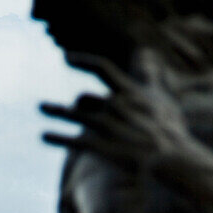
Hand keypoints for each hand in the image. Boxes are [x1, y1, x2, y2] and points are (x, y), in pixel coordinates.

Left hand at [41, 49, 190, 166]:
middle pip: (84, 99)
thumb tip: (144, 55)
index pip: (102, 68)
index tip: (66, 57)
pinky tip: (44, 135)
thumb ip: (149, 77)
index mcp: (129, 91)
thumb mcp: (162, 98)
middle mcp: (115, 105)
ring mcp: (107, 125)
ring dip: (55, 110)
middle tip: (71, 109)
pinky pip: (72, 140)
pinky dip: (56, 137)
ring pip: (73, 114)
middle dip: (78, 105)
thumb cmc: (169, 130)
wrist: (171, 157)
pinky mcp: (101, 146)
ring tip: (41, 106)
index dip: (83, 61)